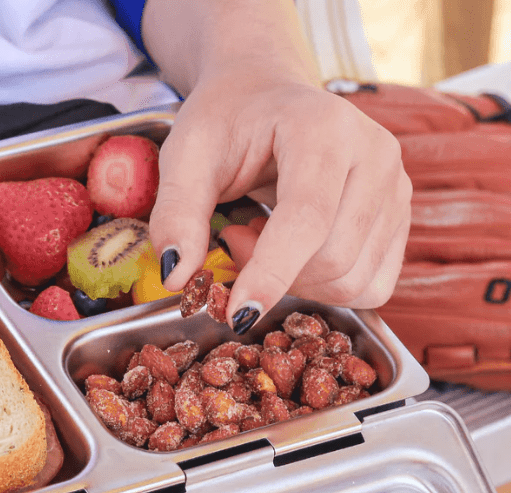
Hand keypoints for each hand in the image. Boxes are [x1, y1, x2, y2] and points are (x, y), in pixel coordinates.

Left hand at [143, 0, 411, 332]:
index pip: (307, 218)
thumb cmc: (225, 121)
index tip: (237, 314)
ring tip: (260, 236)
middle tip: (234, 237)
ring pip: (353, 280)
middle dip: (272, 273)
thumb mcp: (185, 156)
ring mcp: (397, 186)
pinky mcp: (400, 217)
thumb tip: (177, 277)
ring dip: (295, 281)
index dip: (272, 273)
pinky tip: (293, 250)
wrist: (264, 94)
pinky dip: (326, 287)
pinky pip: (371, 286)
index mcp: (323, 127)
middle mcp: (375, 154)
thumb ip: (176, 214)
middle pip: (334, 259)